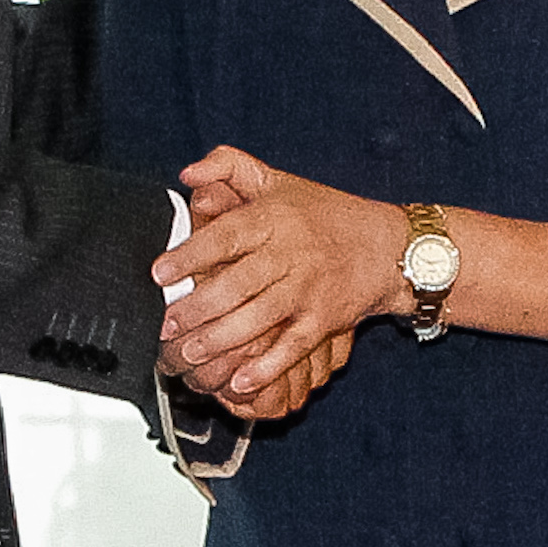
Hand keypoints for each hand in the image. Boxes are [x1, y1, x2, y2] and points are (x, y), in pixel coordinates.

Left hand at [153, 146, 409, 402]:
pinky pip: (293, 347)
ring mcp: (309, 289)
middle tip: (166, 325)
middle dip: (197, 308)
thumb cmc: (326, 215)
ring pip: (259, 318)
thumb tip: (189, 172)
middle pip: (237, 284)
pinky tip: (240, 380)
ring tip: (189, 354)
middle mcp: (291, 254)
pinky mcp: (324, 320)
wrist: (387, 247)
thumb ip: (229, 166)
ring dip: (220, 340)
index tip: (160, 273)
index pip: (226, 235)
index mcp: (275, 218)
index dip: (191, 254)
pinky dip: (268, 367)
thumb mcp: (278, 180)